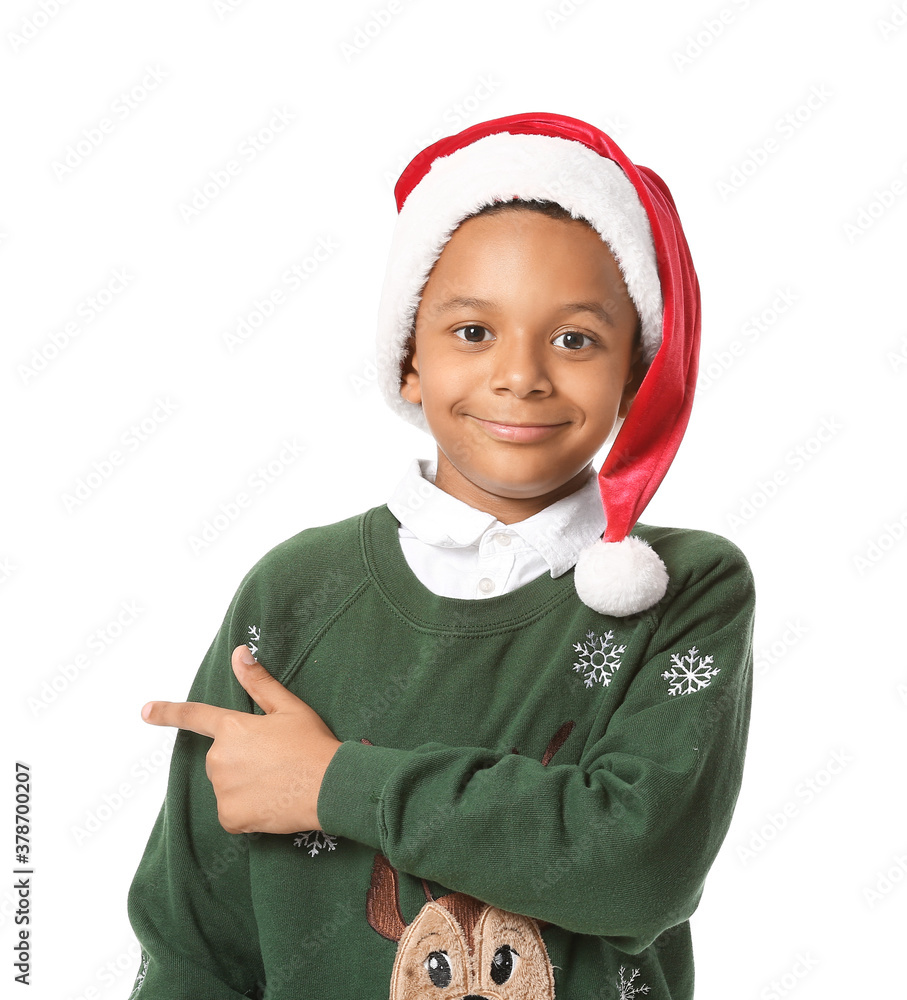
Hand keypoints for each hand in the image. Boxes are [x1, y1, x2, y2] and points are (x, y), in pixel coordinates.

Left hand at [141, 645, 340, 834]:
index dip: (167, 713)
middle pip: (222, 759)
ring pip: (228, 786)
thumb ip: (259, 682)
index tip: (145, 711)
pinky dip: (249, 811)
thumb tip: (239, 652)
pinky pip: (233, 813)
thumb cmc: (312, 744)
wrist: (330, 786)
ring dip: (246, 786)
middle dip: (243, 761)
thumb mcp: (289, 708)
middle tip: (277, 762)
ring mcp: (223, 789)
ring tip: (279, 783)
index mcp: (232, 727)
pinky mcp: (230, 817)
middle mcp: (220, 758)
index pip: (194, 716)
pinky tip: (272, 804)